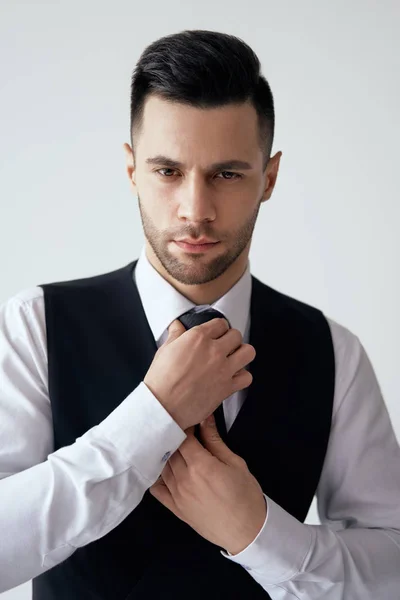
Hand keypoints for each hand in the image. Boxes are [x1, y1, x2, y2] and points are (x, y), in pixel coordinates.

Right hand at [144, 318, 255, 429]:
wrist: (163, 406)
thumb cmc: (161, 380)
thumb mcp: (165, 350)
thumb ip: (175, 335)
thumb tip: (178, 326)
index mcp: (198, 337)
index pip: (220, 323)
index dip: (218, 328)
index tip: (216, 334)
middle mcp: (214, 350)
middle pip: (236, 335)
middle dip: (230, 339)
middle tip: (224, 346)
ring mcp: (223, 369)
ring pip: (248, 352)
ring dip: (242, 354)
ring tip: (233, 358)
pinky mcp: (227, 387)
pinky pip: (247, 377)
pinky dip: (242, 377)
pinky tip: (232, 376)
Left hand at [149, 413, 266, 554]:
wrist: (247, 531)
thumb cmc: (245, 494)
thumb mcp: (235, 463)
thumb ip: (215, 441)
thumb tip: (204, 418)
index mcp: (200, 465)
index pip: (182, 437)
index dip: (184, 426)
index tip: (189, 421)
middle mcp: (183, 479)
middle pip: (170, 451)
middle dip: (174, 439)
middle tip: (181, 432)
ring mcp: (176, 495)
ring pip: (162, 467)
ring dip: (165, 456)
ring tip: (173, 449)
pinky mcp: (174, 509)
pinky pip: (157, 489)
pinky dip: (156, 477)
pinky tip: (162, 470)